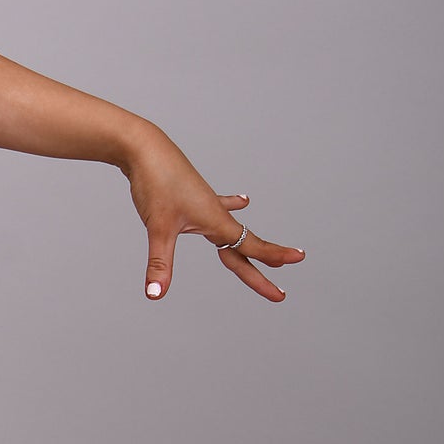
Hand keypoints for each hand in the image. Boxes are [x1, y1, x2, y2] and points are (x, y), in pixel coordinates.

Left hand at [123, 128, 304, 303]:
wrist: (144, 148)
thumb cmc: (155, 182)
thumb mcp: (157, 227)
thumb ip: (160, 263)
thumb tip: (156, 295)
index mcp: (216, 221)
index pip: (251, 246)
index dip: (273, 256)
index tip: (298, 259)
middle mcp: (215, 213)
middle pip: (244, 248)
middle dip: (261, 271)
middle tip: (278, 294)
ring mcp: (205, 204)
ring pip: (233, 231)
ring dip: (249, 246)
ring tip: (271, 258)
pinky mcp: (192, 196)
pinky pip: (219, 206)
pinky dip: (231, 206)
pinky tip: (242, 201)